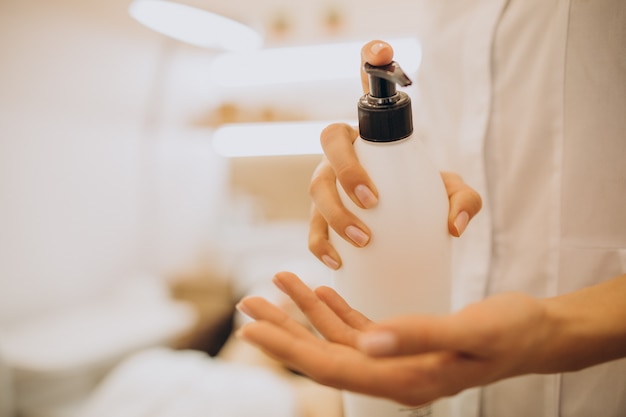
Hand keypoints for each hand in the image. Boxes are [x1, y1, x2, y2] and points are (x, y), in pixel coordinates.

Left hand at [236, 271, 552, 406]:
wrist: (535, 334)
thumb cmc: (508, 332)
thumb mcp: (469, 330)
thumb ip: (419, 335)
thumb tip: (369, 342)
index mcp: (404, 378)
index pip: (331, 366)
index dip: (288, 347)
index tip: (250, 330)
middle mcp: (393, 374)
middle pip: (322, 354)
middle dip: (283, 330)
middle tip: (248, 305)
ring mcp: (395, 360)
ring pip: (336, 339)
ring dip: (304, 312)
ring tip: (276, 284)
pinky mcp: (402, 343)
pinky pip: (359, 329)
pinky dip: (335, 310)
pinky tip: (320, 292)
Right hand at [308, 40, 481, 269]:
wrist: (404, 227)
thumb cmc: (423, 198)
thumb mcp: (450, 193)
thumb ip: (463, 201)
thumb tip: (453, 227)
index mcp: (374, 133)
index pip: (368, 87)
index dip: (371, 62)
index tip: (384, 52)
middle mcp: (346, 151)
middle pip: (331, 140)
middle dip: (346, 168)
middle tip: (372, 201)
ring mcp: (327, 182)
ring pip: (316, 187)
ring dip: (334, 213)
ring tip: (363, 242)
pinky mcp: (320, 216)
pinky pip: (311, 227)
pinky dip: (319, 244)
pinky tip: (336, 261)